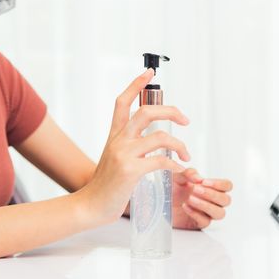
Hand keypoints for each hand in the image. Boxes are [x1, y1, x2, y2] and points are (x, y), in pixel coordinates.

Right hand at [75, 69, 190, 227]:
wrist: (91, 205)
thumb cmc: (107, 184)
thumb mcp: (115, 157)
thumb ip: (131, 146)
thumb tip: (155, 142)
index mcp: (115, 134)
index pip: (123, 101)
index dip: (136, 84)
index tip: (150, 72)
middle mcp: (119, 140)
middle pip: (146, 111)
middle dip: (171, 111)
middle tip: (185, 120)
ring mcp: (124, 154)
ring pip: (160, 137)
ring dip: (179, 145)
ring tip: (186, 155)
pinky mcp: (131, 171)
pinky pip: (161, 162)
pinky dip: (175, 165)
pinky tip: (180, 169)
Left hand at [172, 168, 232, 229]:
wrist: (161, 202)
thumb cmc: (173, 189)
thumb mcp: (178, 177)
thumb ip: (188, 173)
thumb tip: (198, 177)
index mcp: (211, 188)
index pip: (227, 186)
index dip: (219, 184)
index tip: (204, 182)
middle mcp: (212, 201)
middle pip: (225, 200)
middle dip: (211, 194)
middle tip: (195, 189)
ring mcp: (207, 213)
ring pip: (220, 213)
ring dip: (206, 205)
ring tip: (190, 199)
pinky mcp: (199, 223)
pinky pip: (205, 222)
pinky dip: (196, 214)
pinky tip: (186, 206)